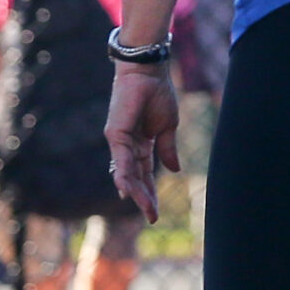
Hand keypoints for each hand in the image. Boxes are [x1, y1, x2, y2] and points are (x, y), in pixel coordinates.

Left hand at [105, 62, 179, 223]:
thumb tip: (174, 170)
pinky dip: (124, 175)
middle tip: (152, 217)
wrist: (148, 71)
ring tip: (146, 208)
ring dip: (136, 192)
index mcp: (141, 144)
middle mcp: (126, 145)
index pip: (145, 173)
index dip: (150, 191)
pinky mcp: (115, 133)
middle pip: (135, 177)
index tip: (155, 211)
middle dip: (144, 197)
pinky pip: (121, 159)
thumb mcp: (168, 126)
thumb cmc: (158, 93)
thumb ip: (167, 149)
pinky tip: (126, 190)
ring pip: (127, 173)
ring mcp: (119, 141)